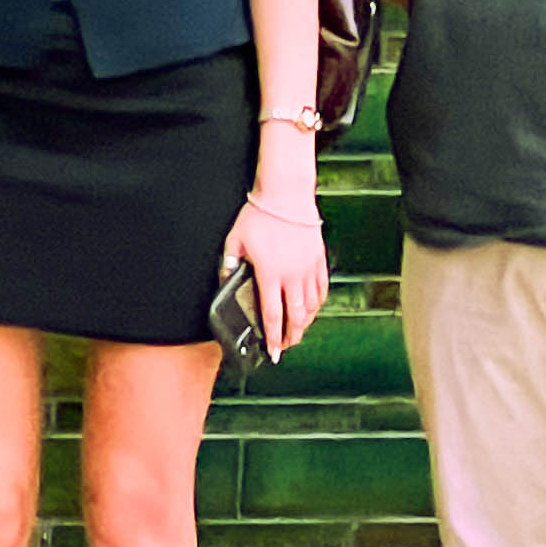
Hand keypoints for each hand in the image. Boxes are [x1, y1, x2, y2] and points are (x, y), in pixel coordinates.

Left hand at [221, 200, 331, 359]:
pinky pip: (322, 289)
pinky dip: (318, 304)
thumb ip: (228, 263)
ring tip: (298, 333)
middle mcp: (292, 275)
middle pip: (296, 316)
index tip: (274, 351)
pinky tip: (313, 310)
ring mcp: (308, 268)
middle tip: (286, 347)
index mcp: (270, 273)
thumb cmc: (259, 215)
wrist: (286, 195)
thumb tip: (224, 281)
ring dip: (305, 323)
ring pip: (311, 306)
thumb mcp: (234, 239)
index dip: (273, 336)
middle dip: (291, 336)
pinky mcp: (319, 260)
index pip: (272, 314)